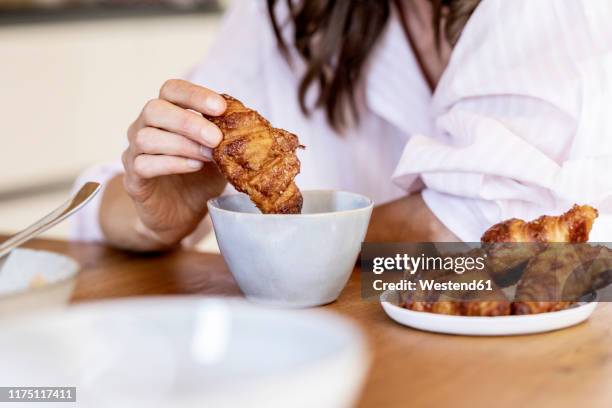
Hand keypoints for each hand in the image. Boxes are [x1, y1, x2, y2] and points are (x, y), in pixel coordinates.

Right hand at [122, 79, 227, 246]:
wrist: (182, 215)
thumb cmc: (200, 178)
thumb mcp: (220, 154)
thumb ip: (227, 137)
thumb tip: (247, 124)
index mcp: (166, 113)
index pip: (171, 90)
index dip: (195, 94)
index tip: (221, 108)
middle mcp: (144, 127)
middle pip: (154, 109)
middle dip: (188, 121)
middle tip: (216, 138)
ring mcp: (134, 152)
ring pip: (147, 137)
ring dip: (183, 144)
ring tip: (208, 156)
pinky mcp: (133, 179)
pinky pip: (143, 164)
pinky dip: (172, 163)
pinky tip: (194, 166)